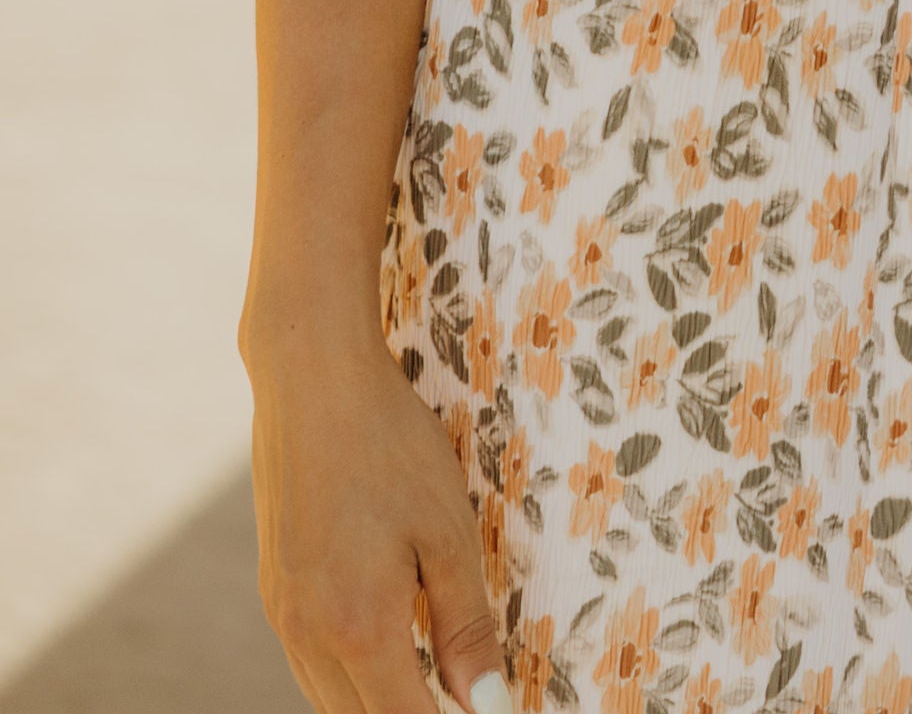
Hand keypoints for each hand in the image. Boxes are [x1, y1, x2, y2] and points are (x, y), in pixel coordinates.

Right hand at [250, 335, 506, 713]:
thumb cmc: (390, 446)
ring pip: (330, 702)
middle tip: (462, 692)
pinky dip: (350, 676)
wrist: (310, 380)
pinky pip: (310, 666)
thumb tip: (488, 705)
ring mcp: (283, 617)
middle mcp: (309, 637)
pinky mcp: (274, 593)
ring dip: (378, 703)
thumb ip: (465, 628)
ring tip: (428, 675)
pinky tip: (383, 646)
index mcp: (359, 630)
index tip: (486, 710)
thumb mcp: (447, 531)